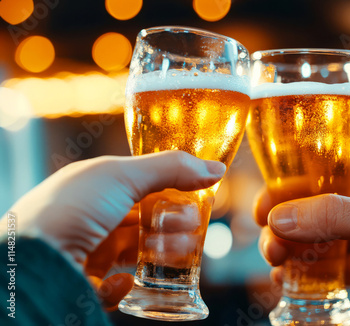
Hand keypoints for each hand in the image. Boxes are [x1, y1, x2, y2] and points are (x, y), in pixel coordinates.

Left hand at [2, 151, 225, 309]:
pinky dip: (121, 285)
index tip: (197, 198)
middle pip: (142, 220)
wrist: (28, 261)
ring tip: (176, 256)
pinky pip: (110, 285)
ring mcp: (84, 250)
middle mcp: (89, 216)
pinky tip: (124, 282)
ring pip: (132, 252)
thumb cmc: (70, 209)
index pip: (142, 186)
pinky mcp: (80, 283)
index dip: (171, 191)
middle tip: (191, 229)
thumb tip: (217, 168)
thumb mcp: (123, 176)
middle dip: (171, 224)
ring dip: (158, 253)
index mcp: (95, 185)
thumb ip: (172, 169)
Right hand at [255, 147, 349, 323]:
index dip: (285, 188)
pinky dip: (307, 274)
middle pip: (310, 210)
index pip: (315, 173)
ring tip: (276, 263)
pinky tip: (289, 280)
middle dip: (285, 226)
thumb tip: (280, 218)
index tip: (262, 207)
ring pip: (315, 241)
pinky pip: (329, 268)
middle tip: (270, 243)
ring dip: (291, 250)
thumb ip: (336, 216)